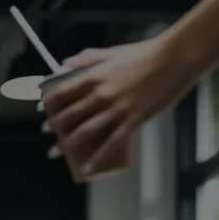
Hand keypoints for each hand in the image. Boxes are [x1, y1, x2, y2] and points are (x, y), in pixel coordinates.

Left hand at [41, 36, 196, 174]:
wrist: (175, 59)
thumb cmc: (146, 53)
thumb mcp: (113, 52)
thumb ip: (88, 58)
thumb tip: (66, 63)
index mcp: (94, 76)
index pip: (62, 93)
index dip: (49, 104)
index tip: (43, 111)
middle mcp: (101, 95)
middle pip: (69, 115)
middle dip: (54, 127)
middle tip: (46, 133)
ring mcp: (116, 110)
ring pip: (85, 132)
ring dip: (67, 144)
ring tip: (55, 152)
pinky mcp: (133, 120)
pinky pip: (111, 144)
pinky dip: (97, 158)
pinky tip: (87, 168)